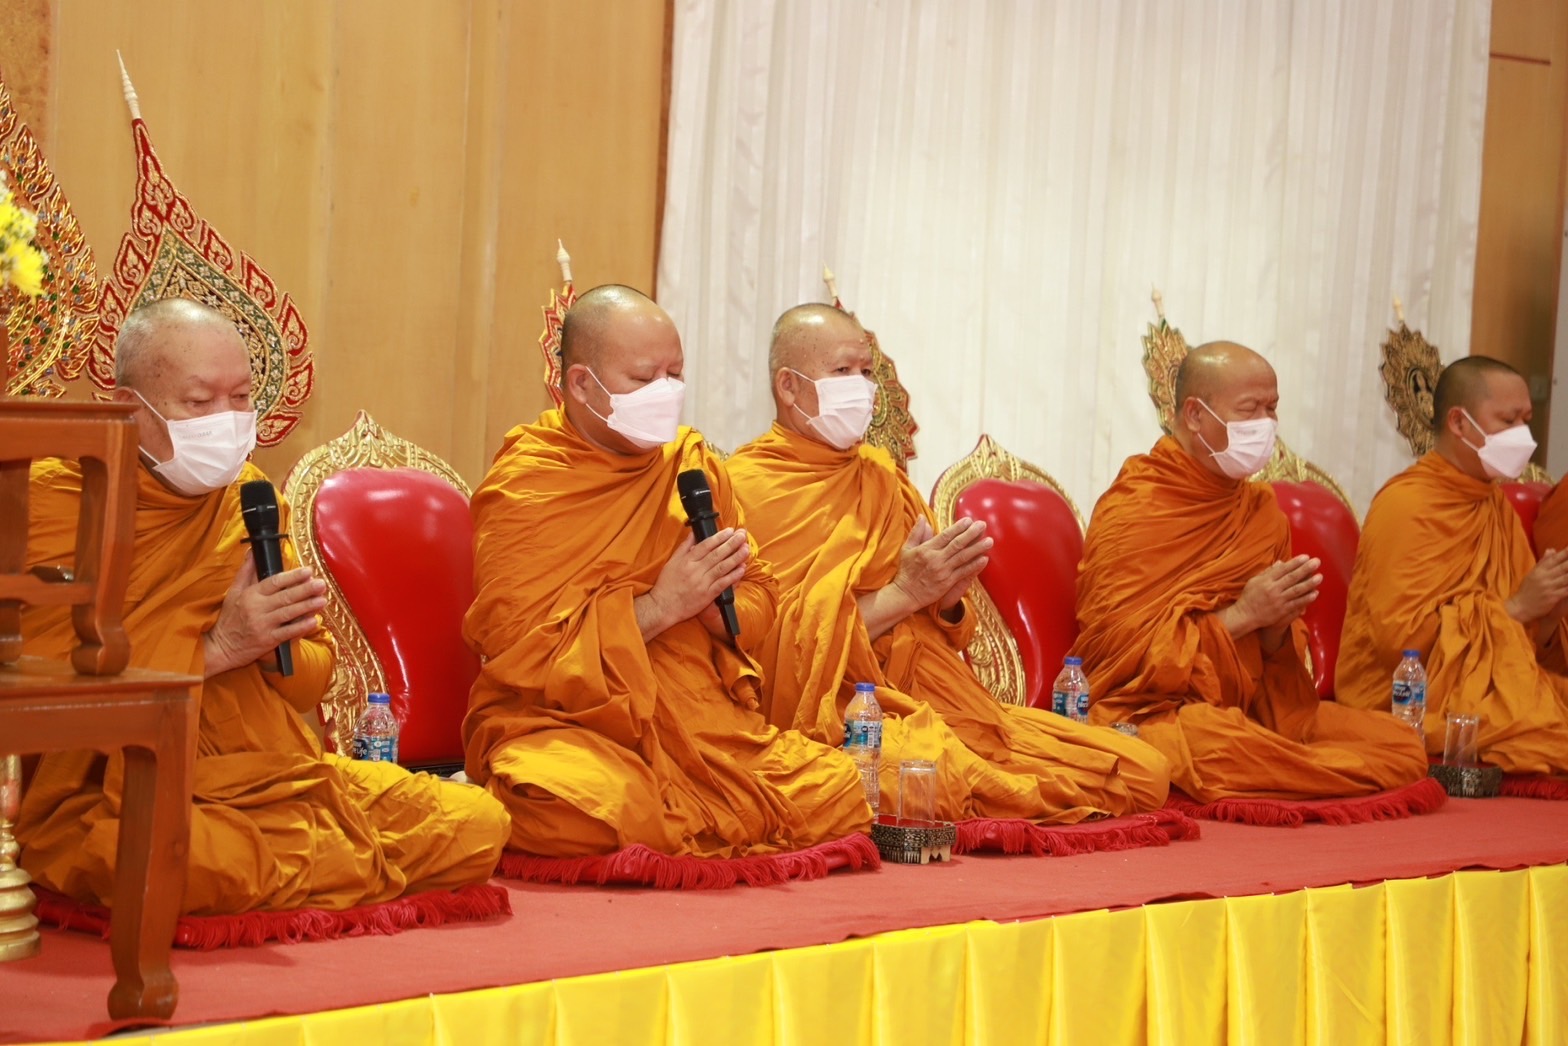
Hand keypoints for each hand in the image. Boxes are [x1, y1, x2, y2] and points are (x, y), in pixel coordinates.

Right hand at [204, 557, 327, 677]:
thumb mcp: (234, 592)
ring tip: (322, 600)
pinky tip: (313, 621)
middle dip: (305, 590)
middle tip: (321, 584)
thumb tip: (252, 551)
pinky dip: (301, 627)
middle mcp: (257, 609)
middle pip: (285, 597)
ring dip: (307, 606)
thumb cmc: (229, 618)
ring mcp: (263, 625)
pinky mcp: (268, 641)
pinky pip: (287, 633)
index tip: (308, 571)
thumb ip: (246, 572)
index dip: (293, 576)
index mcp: (250, 595)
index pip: (274, 582)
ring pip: (289, 613)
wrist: (221, 647)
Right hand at [640, 528, 749, 637]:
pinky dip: (733, 576)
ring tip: (746, 549)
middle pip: (717, 554)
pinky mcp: (707, 595)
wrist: (663, 606)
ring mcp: (702, 583)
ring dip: (736, 557)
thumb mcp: (672, 562)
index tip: (730, 531)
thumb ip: (684, 547)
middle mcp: (695, 570)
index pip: (706, 545)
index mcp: (687, 561)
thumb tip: (694, 533)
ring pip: (722, 567)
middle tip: (742, 535)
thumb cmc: (667, 584)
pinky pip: (723, 584)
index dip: (719, 537)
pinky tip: (741, 568)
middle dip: (732, 543)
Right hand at [890, 517, 991, 611]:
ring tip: (989, 541)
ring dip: (977, 548)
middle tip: (982, 525)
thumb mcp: (907, 549)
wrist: (906, 594)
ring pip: (963, 557)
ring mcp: (943, 571)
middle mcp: (936, 559)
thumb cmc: (906, 571)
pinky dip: (974, 565)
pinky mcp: (947, 582)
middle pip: (957, 544)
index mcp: (926, 549)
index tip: (969, 520)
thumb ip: (916, 532)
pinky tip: (984, 559)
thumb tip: (923, 517)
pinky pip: (963, 572)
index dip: (958, 527)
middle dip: (971, 534)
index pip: (945, 535)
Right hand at [1221, 555, 1320, 637]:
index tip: (1306, 557)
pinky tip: (1315, 593)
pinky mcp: (1282, 611)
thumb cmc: (1249, 596)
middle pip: (1292, 577)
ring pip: (1297, 590)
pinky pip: (1297, 603)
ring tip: (1320, 577)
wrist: (1246, 615)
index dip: (1295, 562)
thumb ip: (1268, 572)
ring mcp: (1278, 600)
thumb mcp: (1255, 580)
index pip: (1283, 569)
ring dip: (1309, 583)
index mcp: (1266, 580)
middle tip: (1317, 562)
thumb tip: (1281, 563)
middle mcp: (1273, 589)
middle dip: (1306, 569)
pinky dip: (1306, 598)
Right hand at [1508, 548, 1567, 624]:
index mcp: (1539, 570)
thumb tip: (1552, 550)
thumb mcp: (1532, 574)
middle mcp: (1544, 576)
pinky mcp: (1552, 597)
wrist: (1520, 607)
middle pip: (1564, 567)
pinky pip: (1567, 590)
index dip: (1566, 552)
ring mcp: (1549, 587)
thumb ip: (1543, 562)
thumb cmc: (1527, 590)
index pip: (1555, 558)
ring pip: (1567, 578)